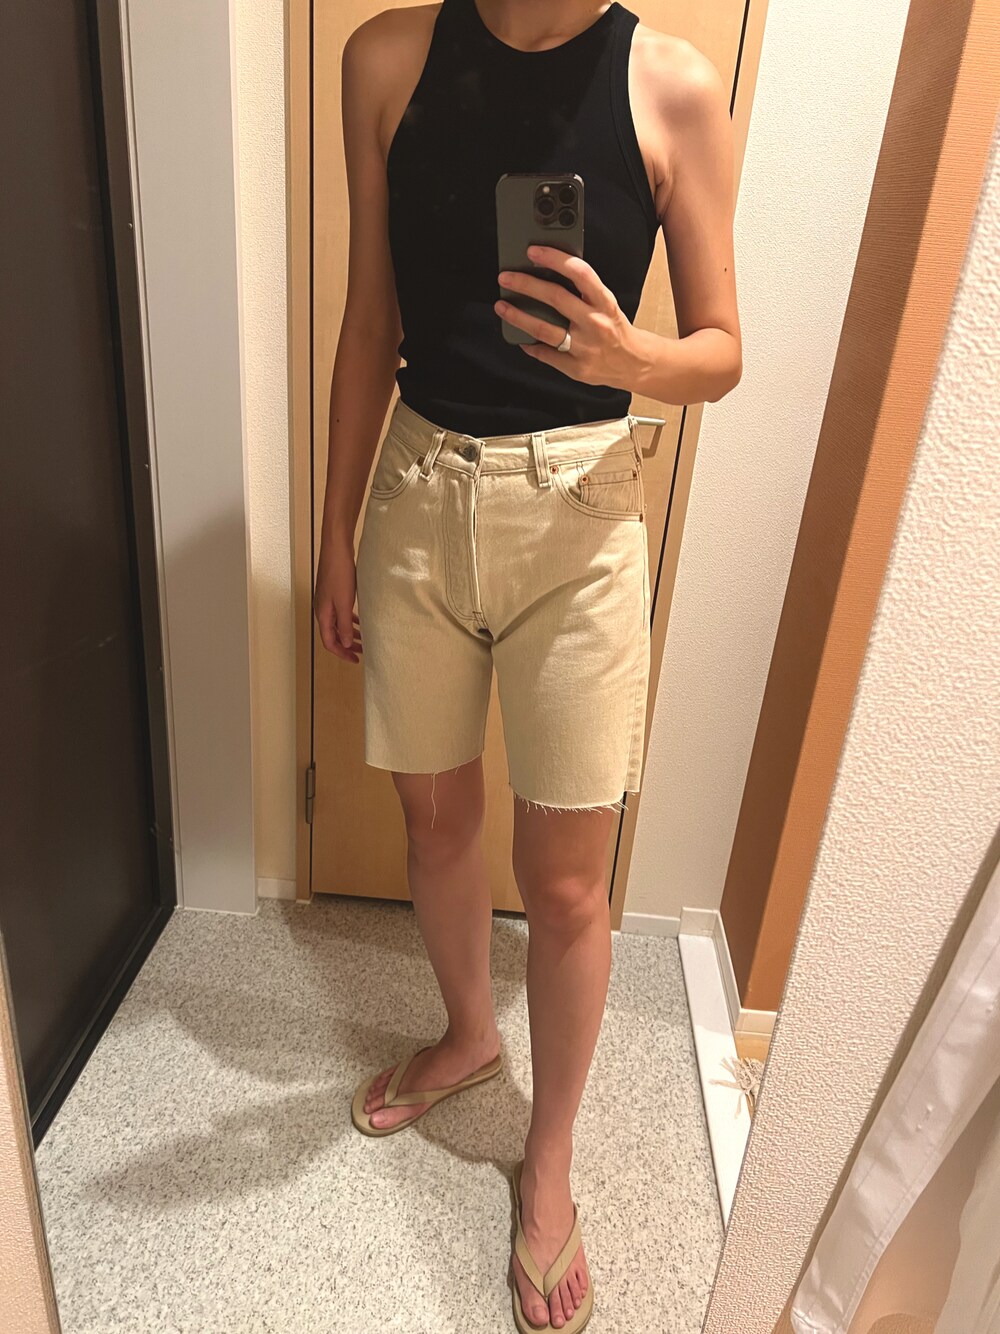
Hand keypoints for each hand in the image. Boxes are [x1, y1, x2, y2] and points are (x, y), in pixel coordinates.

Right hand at [314, 535, 362, 662]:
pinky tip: (360, 620)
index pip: (329, 642)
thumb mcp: (344, 603)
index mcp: (323, 614)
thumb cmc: (339, 574)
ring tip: (364, 638)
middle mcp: (323, 610)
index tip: (355, 660)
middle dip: (347, 645)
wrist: (336, 550)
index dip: (342, 653)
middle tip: (362, 652)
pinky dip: (349, 620)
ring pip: (338, 624)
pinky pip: (340, 613)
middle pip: (333, 635)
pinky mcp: (334, 593)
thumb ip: (345, 625)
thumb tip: (346, 644)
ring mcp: (327, 601)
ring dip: (349, 633)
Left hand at [495, 244, 639, 387]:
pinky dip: (530, 345)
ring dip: (518, 316)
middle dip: (525, 285)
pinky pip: (545, 355)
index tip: (533, 251)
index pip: (579, 273)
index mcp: (604, 302)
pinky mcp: (576, 368)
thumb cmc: (615, 328)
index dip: (555, 259)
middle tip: (506, 278)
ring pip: (543, 329)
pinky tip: (521, 338)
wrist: (633, 363)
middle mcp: (595, 323)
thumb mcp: (606, 303)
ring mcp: (585, 347)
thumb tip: (548, 273)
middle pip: (555, 299)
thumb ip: (583, 290)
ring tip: (502, 307)